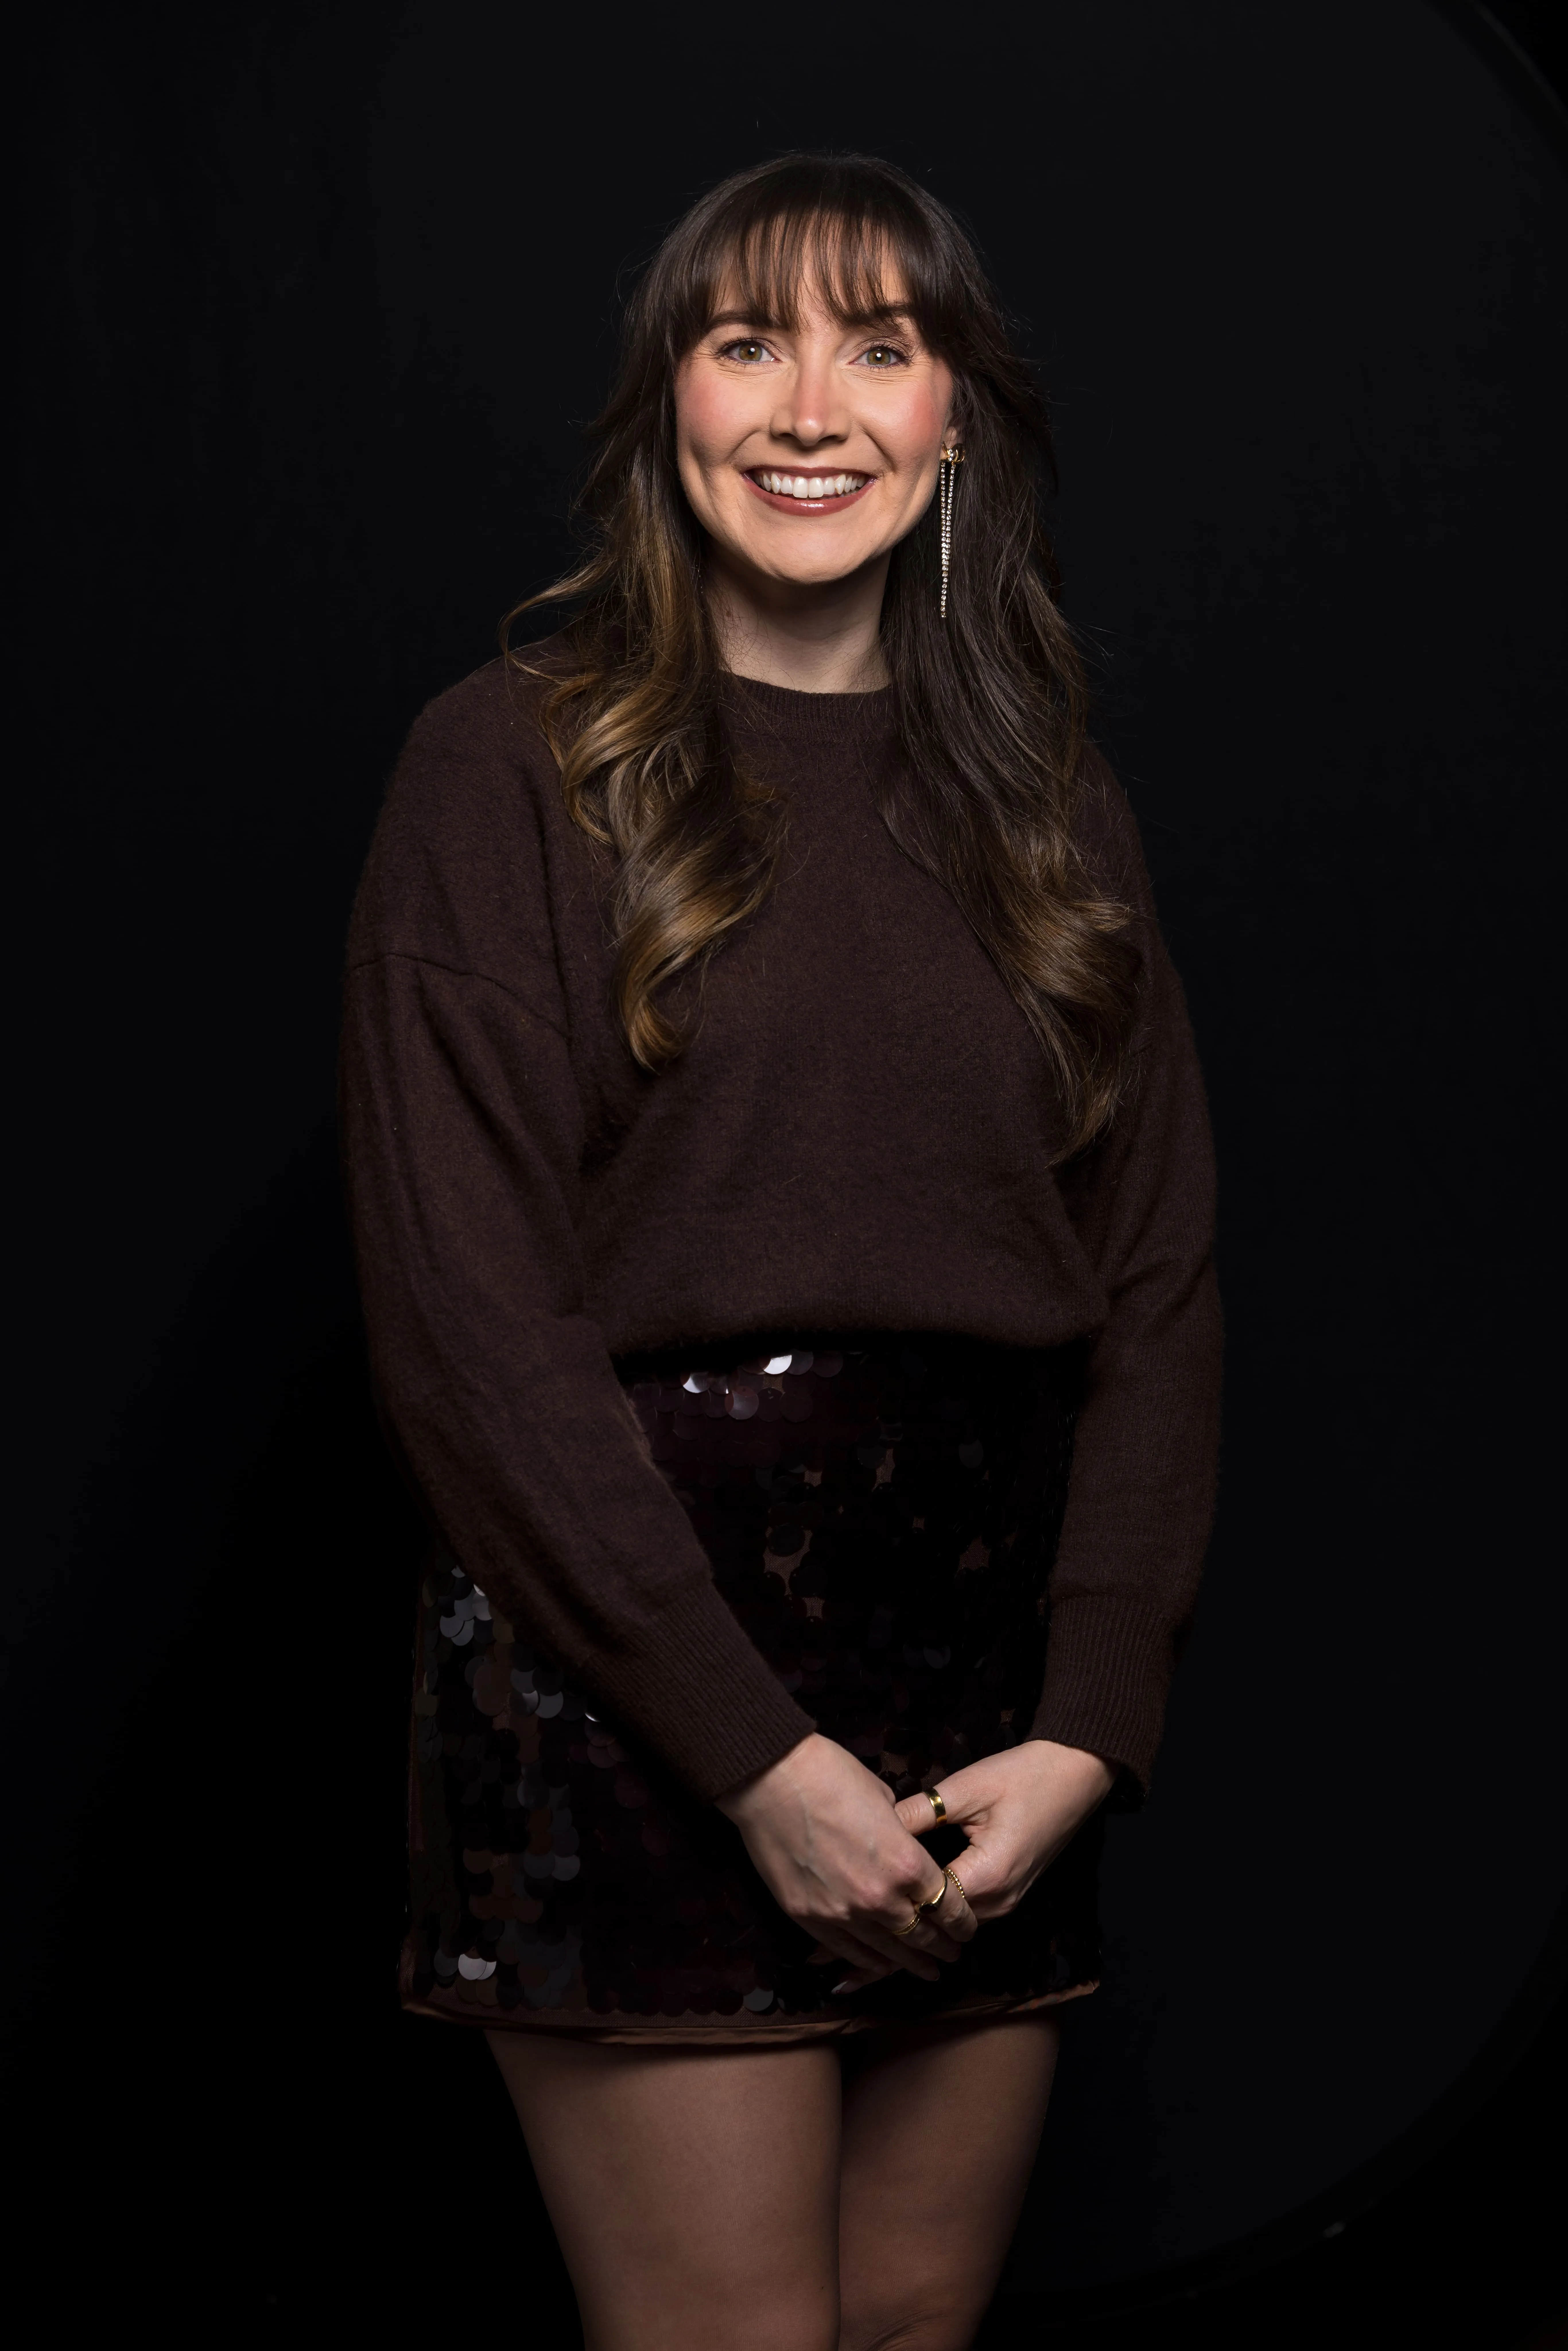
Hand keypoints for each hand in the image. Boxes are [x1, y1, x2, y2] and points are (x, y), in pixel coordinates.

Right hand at [716, 1733, 977, 1985]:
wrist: (772, 1780)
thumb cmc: (831, 1776)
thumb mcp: (883, 1799)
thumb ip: (900, 1832)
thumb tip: (902, 1841)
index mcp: (906, 1863)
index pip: (947, 1905)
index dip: (962, 1921)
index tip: (968, 1928)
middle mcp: (880, 1897)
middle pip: (922, 1935)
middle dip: (942, 1947)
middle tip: (953, 1955)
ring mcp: (843, 1913)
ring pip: (887, 1951)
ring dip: (911, 1963)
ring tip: (928, 1972)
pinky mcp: (810, 1918)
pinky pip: (848, 1950)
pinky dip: (869, 1962)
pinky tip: (882, 1967)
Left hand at [822, 1738, 1113, 1993]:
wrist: (1077, 1775)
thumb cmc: (1025, 1775)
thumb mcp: (967, 1788)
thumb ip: (920, 1813)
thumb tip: (871, 1829)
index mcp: (986, 1878)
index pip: (920, 1916)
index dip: (871, 1929)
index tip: (828, 1948)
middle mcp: (997, 1903)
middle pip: (929, 1941)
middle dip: (879, 1954)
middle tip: (825, 1966)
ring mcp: (1004, 1902)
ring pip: (944, 1937)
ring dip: (901, 1944)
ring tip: (849, 1960)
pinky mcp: (1006, 1893)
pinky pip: (959, 1921)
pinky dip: (927, 1928)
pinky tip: (900, 1931)